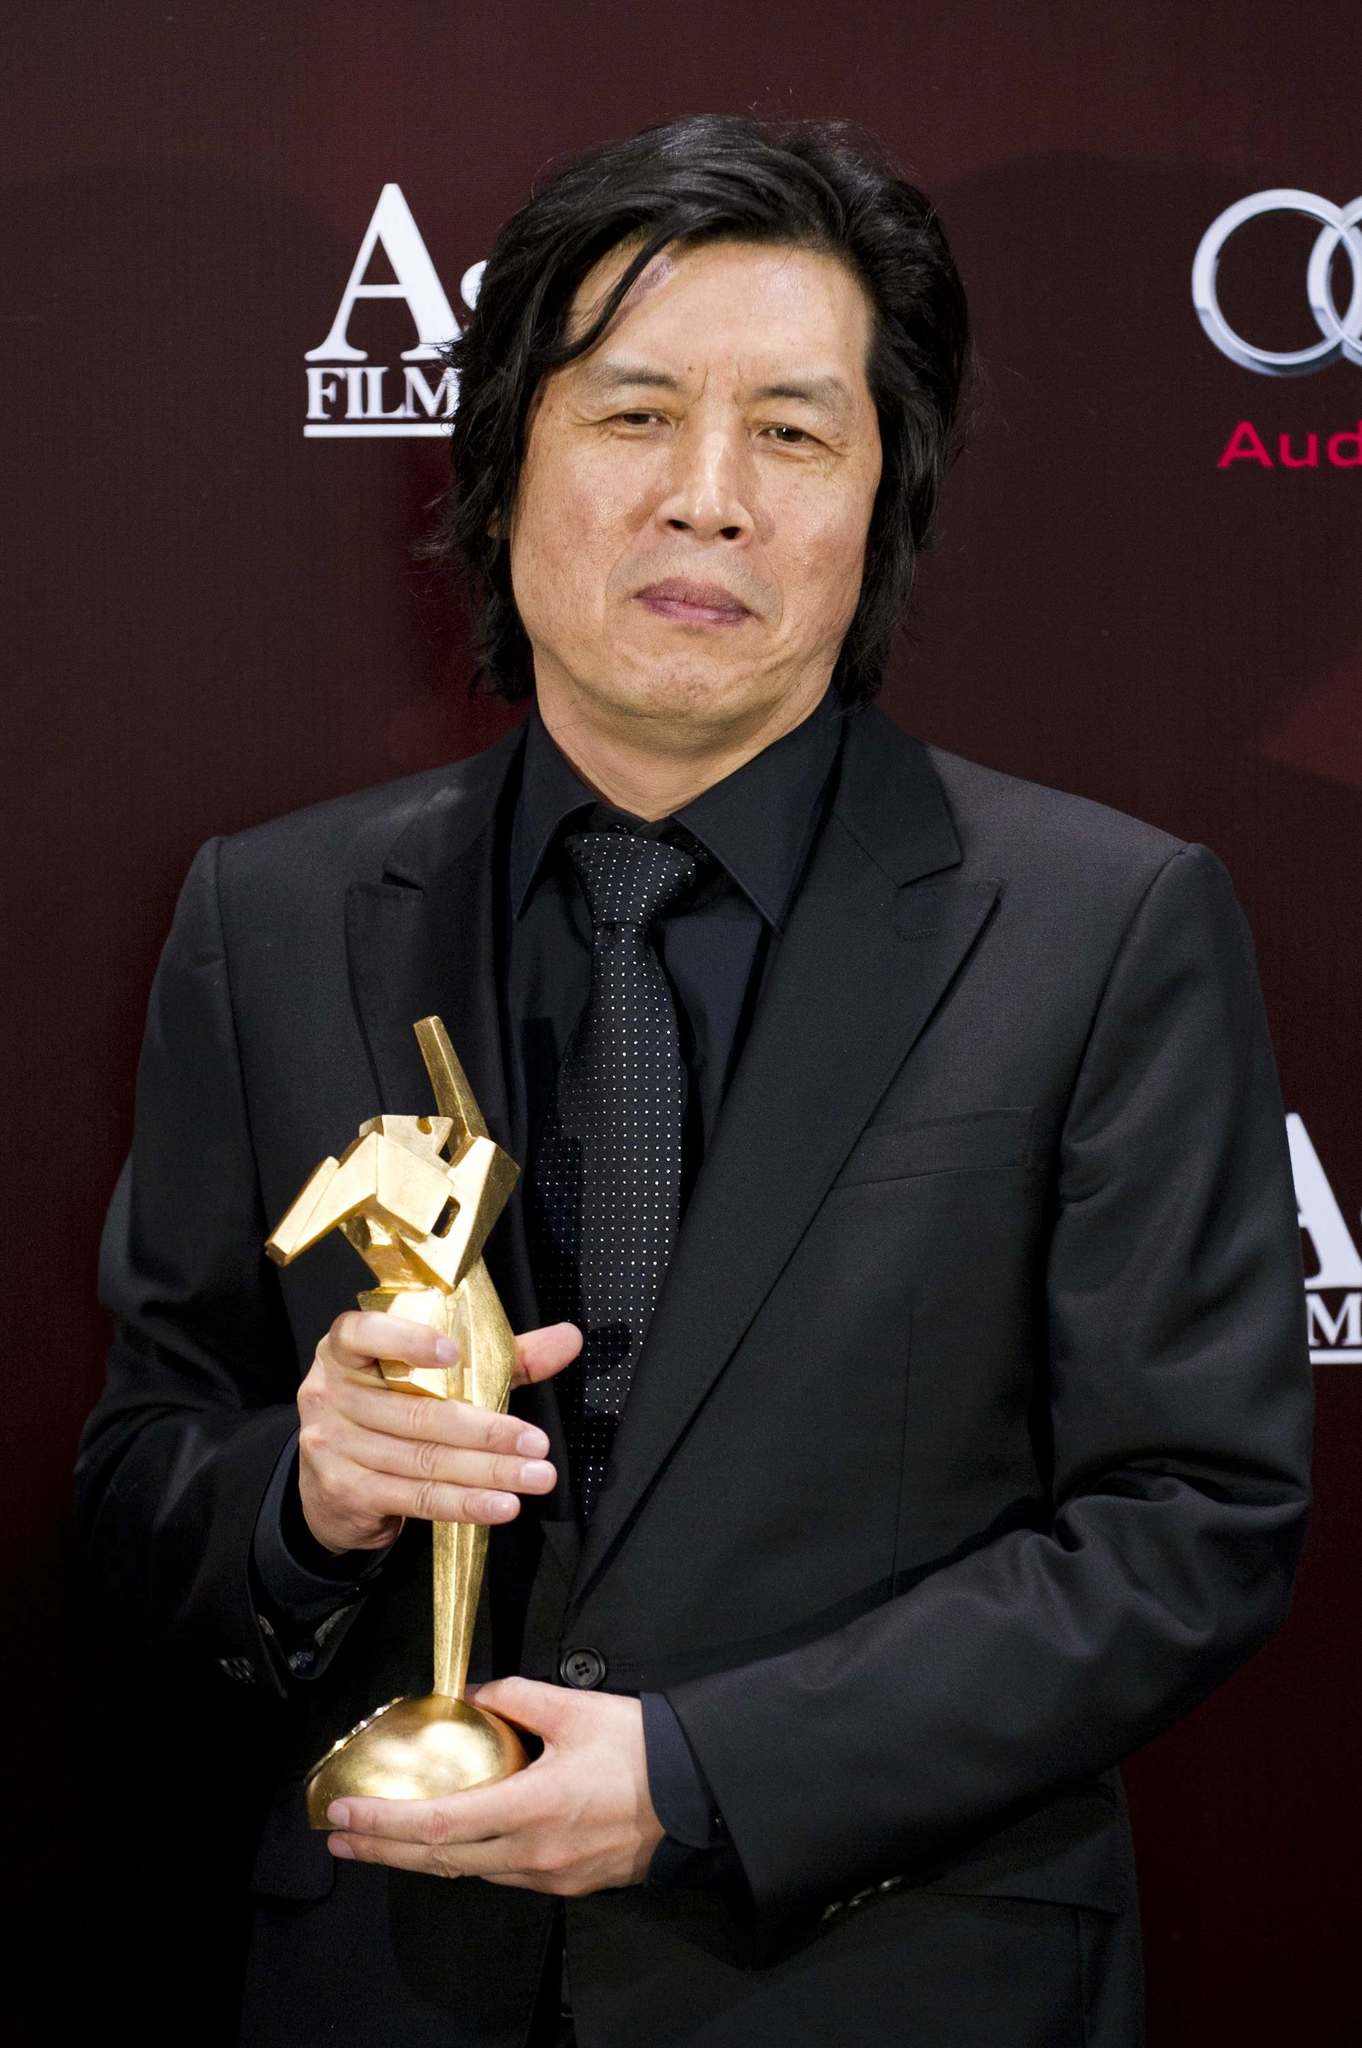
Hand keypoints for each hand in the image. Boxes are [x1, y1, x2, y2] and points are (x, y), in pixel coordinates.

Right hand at [296, 1312, 580, 1554]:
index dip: (407, 1341)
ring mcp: (332, 1445)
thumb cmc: (393, 1410)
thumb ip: (500, 1356)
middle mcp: (329, 1394)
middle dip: (486, 1431)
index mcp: (346, 1351)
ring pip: (423, 1459)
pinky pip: (416, 1497)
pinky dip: (464, 1504)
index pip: (362, 1334)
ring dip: (487, 1472)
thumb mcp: (436, 1376)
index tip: (454, 1352)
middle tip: (538, 1443)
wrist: (331, 1486)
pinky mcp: (346, 1491)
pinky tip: (500, 1506)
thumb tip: (567, 1339)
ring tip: (534, 1477)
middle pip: (417, 1412)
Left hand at [325, 1677, 665, 1893]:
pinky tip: (446, 1845)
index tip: (344, 1813)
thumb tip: (473, 1692)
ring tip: (381, 1840)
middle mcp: (532, 1852)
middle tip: (340, 1836)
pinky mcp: (565, 1882)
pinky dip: (463, 1859)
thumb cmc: (641, 1748)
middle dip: (383, 1848)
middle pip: (439, 1861)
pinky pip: (500, 1874)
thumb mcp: (577, 1707)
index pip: (439, 1824)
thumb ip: (516, 1696)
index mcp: (532, 1807)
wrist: (699, 1795)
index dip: (386, 1821)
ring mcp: (548, 1875)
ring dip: (418, 1858)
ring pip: (468, 1872)